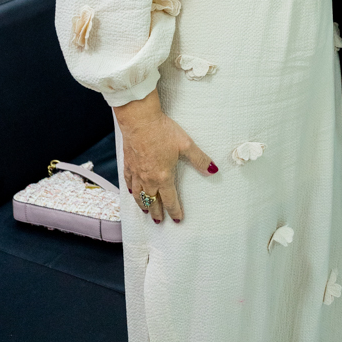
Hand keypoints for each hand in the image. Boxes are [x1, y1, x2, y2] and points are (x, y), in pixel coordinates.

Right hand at [114, 88, 216, 223]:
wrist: (140, 120)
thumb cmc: (163, 131)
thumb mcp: (186, 145)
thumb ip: (199, 159)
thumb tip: (213, 170)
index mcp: (163, 177)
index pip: (170, 200)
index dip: (174, 211)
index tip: (177, 219)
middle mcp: (148, 179)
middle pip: (152, 201)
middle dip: (157, 212)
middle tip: (159, 221)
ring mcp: (136, 172)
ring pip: (138, 195)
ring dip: (143, 204)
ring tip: (146, 211)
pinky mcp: (128, 164)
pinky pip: (128, 182)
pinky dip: (131, 190)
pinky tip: (132, 191)